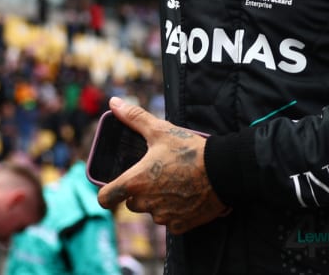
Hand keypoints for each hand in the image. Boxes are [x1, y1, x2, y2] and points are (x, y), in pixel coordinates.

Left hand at [96, 97, 229, 234]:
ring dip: (158, 202)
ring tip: (175, 183)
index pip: (105, 198)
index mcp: (135, 182)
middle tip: (156, 175)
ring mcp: (164, 216)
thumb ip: (134, 118)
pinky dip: (176, 212)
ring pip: (152, 211)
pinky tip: (186, 197)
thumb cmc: (189, 150)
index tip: (113, 188)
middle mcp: (146, 203)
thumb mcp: (160, 130)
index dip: (107, 193)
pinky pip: (171, 221)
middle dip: (140, 191)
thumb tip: (114, 103)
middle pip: (132, 202)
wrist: (223, 171)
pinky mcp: (180, 225)